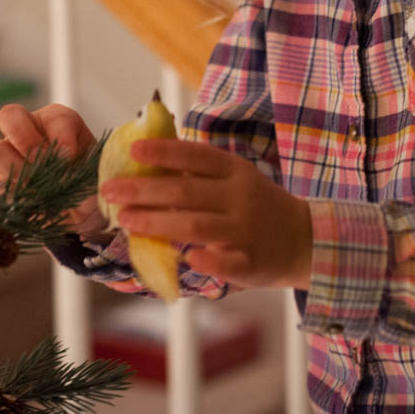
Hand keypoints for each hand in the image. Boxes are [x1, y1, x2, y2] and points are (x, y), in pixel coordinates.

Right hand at [0, 103, 107, 238]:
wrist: (84, 215)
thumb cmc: (92, 185)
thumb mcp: (97, 174)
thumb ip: (85, 170)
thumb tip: (64, 173)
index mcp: (58, 122)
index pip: (56, 119)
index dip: (61, 138)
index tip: (70, 159)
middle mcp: (30, 132)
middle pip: (10, 116)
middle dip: (25, 139)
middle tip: (41, 163)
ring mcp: (11, 156)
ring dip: (17, 170)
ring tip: (39, 189)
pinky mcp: (3, 183)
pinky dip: (16, 195)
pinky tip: (36, 205)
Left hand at [98, 139, 312, 289]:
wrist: (304, 239)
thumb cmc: (256, 205)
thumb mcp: (234, 178)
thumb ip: (198, 173)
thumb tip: (146, 161)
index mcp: (235, 171)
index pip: (196, 157)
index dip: (164, 152)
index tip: (133, 150)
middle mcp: (240, 197)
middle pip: (186, 193)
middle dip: (144, 191)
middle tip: (110, 191)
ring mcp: (246, 230)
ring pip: (197, 226)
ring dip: (158, 223)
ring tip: (126, 220)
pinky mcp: (251, 262)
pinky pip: (228, 263)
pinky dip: (208, 261)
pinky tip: (186, 259)